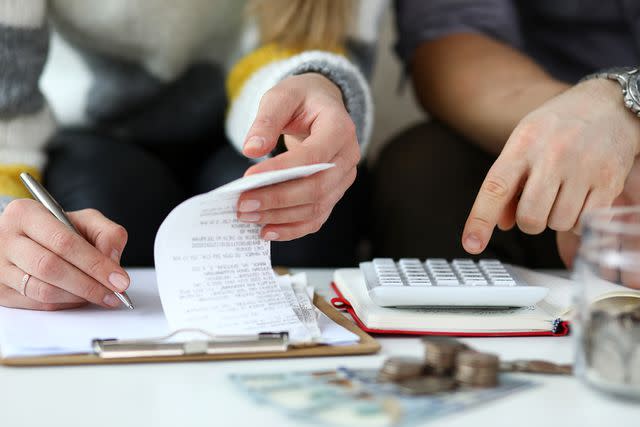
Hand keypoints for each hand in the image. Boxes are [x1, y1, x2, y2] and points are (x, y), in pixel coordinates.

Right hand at [0, 200, 129, 309]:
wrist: (26, 239)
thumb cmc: (58, 229)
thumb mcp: (84, 220)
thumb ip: (107, 233)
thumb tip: (112, 260)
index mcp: (26, 214)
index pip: (64, 242)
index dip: (95, 264)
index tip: (119, 279)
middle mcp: (6, 239)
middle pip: (51, 267)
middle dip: (89, 285)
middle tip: (114, 294)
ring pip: (42, 290)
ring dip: (77, 297)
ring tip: (100, 296)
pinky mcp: (0, 290)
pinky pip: (36, 304)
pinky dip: (64, 304)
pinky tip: (79, 298)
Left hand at [237, 73, 359, 240]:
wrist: (321, 107)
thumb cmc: (302, 99)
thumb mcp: (282, 96)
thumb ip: (266, 120)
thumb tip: (251, 149)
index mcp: (340, 128)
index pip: (313, 156)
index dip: (282, 171)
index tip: (249, 177)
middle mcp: (348, 157)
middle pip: (316, 188)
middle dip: (277, 200)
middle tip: (243, 205)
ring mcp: (343, 179)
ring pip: (315, 208)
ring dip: (279, 217)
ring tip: (247, 216)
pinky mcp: (334, 194)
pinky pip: (316, 218)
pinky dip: (291, 229)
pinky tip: (266, 231)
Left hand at [462, 79, 639, 254]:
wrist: (608, 105)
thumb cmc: (558, 127)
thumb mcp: (523, 143)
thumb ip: (507, 182)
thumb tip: (501, 223)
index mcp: (523, 145)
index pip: (496, 188)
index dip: (480, 220)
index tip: (472, 244)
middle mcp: (553, 156)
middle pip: (530, 217)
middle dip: (529, 222)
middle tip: (537, 206)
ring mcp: (583, 168)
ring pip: (558, 224)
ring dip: (556, 219)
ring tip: (562, 195)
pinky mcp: (609, 180)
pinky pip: (586, 223)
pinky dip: (579, 221)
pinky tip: (580, 200)